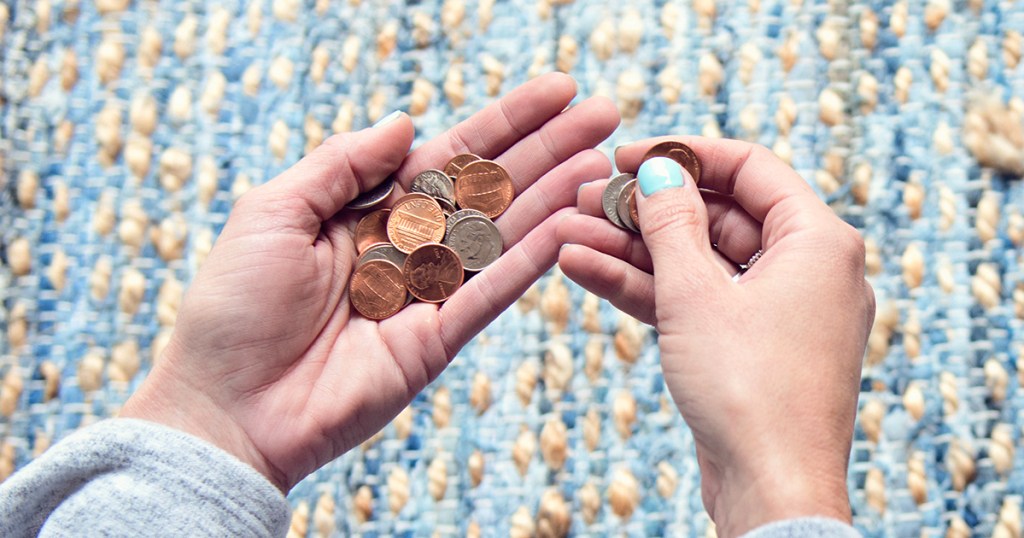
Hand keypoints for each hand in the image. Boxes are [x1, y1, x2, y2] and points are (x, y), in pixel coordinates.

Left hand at [120, 73, 618, 490]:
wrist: (226, 407)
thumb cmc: (233, 307)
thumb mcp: (273, 212)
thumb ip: (341, 164)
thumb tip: (406, 124)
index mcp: (368, 210)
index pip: (449, 155)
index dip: (504, 122)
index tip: (557, 90)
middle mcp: (405, 246)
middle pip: (489, 188)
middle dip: (546, 149)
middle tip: (606, 114)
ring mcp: (426, 293)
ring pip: (502, 235)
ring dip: (554, 197)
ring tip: (603, 162)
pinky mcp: (437, 340)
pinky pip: (491, 291)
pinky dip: (532, 258)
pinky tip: (571, 222)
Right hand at [557, 138, 873, 536]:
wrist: (771, 491)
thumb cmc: (750, 392)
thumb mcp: (696, 294)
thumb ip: (671, 223)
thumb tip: (659, 171)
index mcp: (818, 241)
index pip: (750, 167)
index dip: (683, 155)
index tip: (627, 155)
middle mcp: (806, 270)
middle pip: (717, 215)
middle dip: (644, 209)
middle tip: (585, 198)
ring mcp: (776, 311)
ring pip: (698, 261)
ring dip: (632, 249)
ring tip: (567, 233)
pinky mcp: (749, 348)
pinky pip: (697, 301)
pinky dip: (647, 287)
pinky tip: (586, 268)